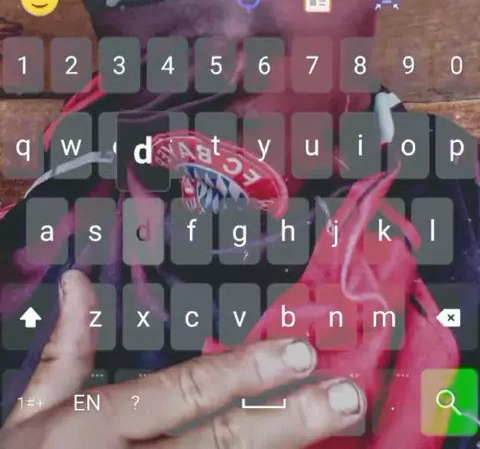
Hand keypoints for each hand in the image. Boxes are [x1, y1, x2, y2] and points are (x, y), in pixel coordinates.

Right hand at [1, 270, 364, 447]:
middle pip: (222, 443)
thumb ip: (64, 352)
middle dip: (289, 419)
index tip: (297, 350)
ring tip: (340, 424)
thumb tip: (77, 280)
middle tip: (346, 394)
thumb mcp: (30, 417)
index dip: (244, 372)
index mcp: (96, 427)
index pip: (183, 392)